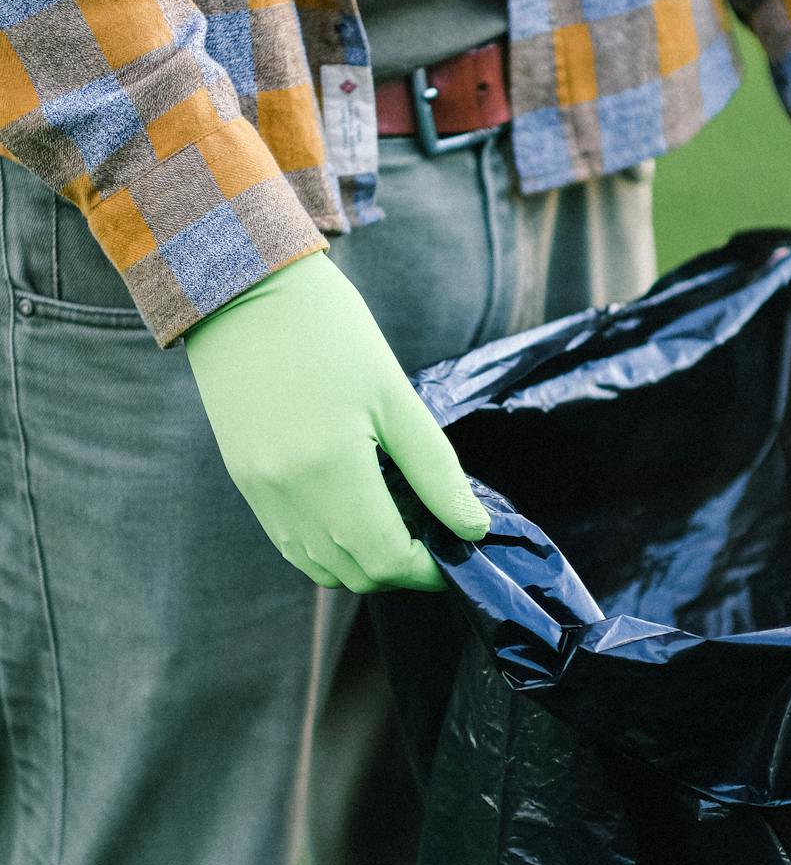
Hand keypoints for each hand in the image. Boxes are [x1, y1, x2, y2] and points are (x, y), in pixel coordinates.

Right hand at [185, 251, 487, 591]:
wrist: (244, 291)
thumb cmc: (331, 332)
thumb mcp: (396, 397)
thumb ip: (436, 471)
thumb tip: (473, 526)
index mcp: (331, 472)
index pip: (387, 560)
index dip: (429, 568)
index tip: (457, 546)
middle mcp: (287, 495)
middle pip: (355, 573)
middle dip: (402, 568)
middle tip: (435, 534)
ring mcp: (259, 493)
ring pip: (320, 568)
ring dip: (364, 562)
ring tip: (398, 524)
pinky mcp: (244, 482)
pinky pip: (291, 543)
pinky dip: (328, 546)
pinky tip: (355, 512)